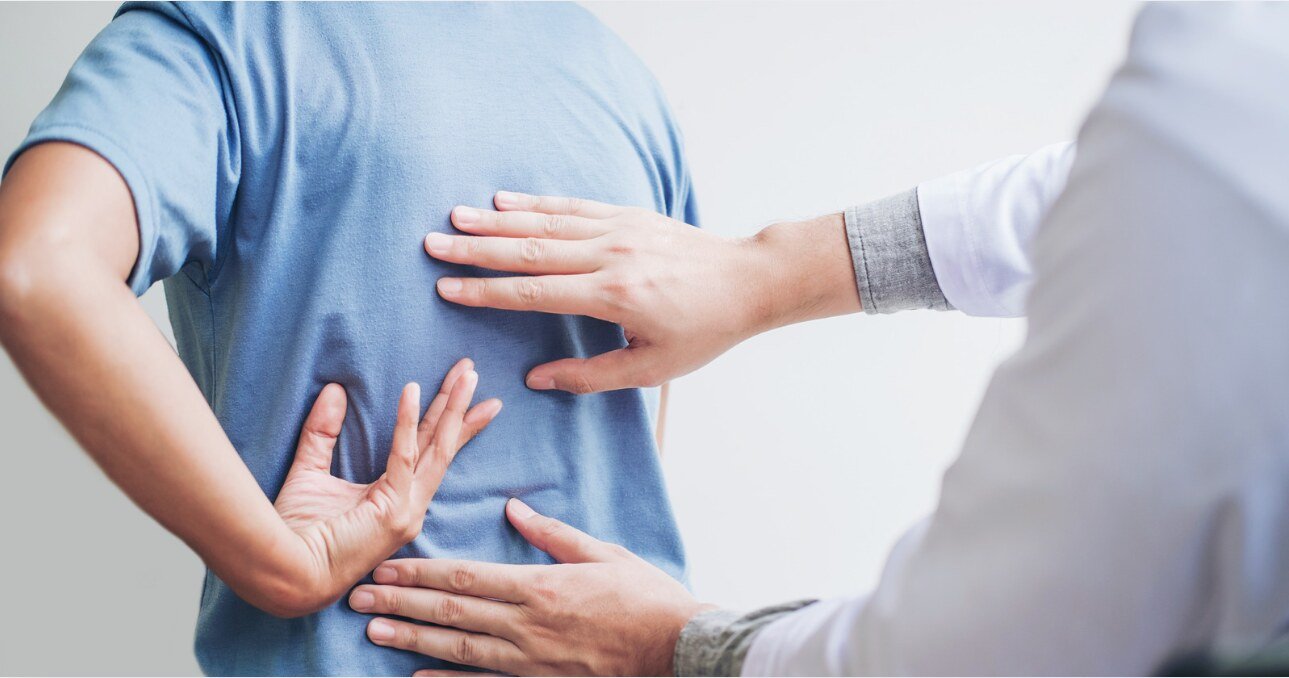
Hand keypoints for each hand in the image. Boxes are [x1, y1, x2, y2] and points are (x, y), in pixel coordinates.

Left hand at [271, 358, 501, 615]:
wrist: (285, 573)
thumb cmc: (294, 534)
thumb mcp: (310, 472)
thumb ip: (323, 433)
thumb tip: (334, 390)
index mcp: (397, 501)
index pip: (429, 452)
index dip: (446, 421)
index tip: (461, 390)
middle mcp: (410, 506)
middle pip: (443, 446)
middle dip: (460, 406)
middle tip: (473, 371)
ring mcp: (406, 510)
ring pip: (437, 448)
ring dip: (451, 407)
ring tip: (466, 374)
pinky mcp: (394, 510)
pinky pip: (404, 456)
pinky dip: (407, 421)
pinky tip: (411, 389)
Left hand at [348, 499, 710, 675]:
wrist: (677, 647)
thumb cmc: (644, 596)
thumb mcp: (603, 552)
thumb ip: (553, 534)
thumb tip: (514, 509)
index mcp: (539, 586)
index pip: (465, 577)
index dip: (420, 573)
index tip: (385, 566)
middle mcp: (527, 625)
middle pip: (451, 613)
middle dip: (400, 604)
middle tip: (358, 598)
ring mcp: (531, 660)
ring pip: (459, 649)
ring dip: (412, 641)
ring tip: (374, 632)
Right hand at [425, 192, 854, 393]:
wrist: (748, 281)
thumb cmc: (702, 331)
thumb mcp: (652, 369)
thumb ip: (590, 376)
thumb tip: (536, 380)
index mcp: (614, 297)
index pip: (536, 293)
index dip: (488, 293)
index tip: (447, 290)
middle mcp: (612, 256)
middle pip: (531, 250)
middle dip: (477, 250)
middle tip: (432, 245)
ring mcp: (620, 230)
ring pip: (547, 222)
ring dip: (497, 220)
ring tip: (455, 218)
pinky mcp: (629, 214)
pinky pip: (573, 206)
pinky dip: (536, 203)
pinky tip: (504, 201)